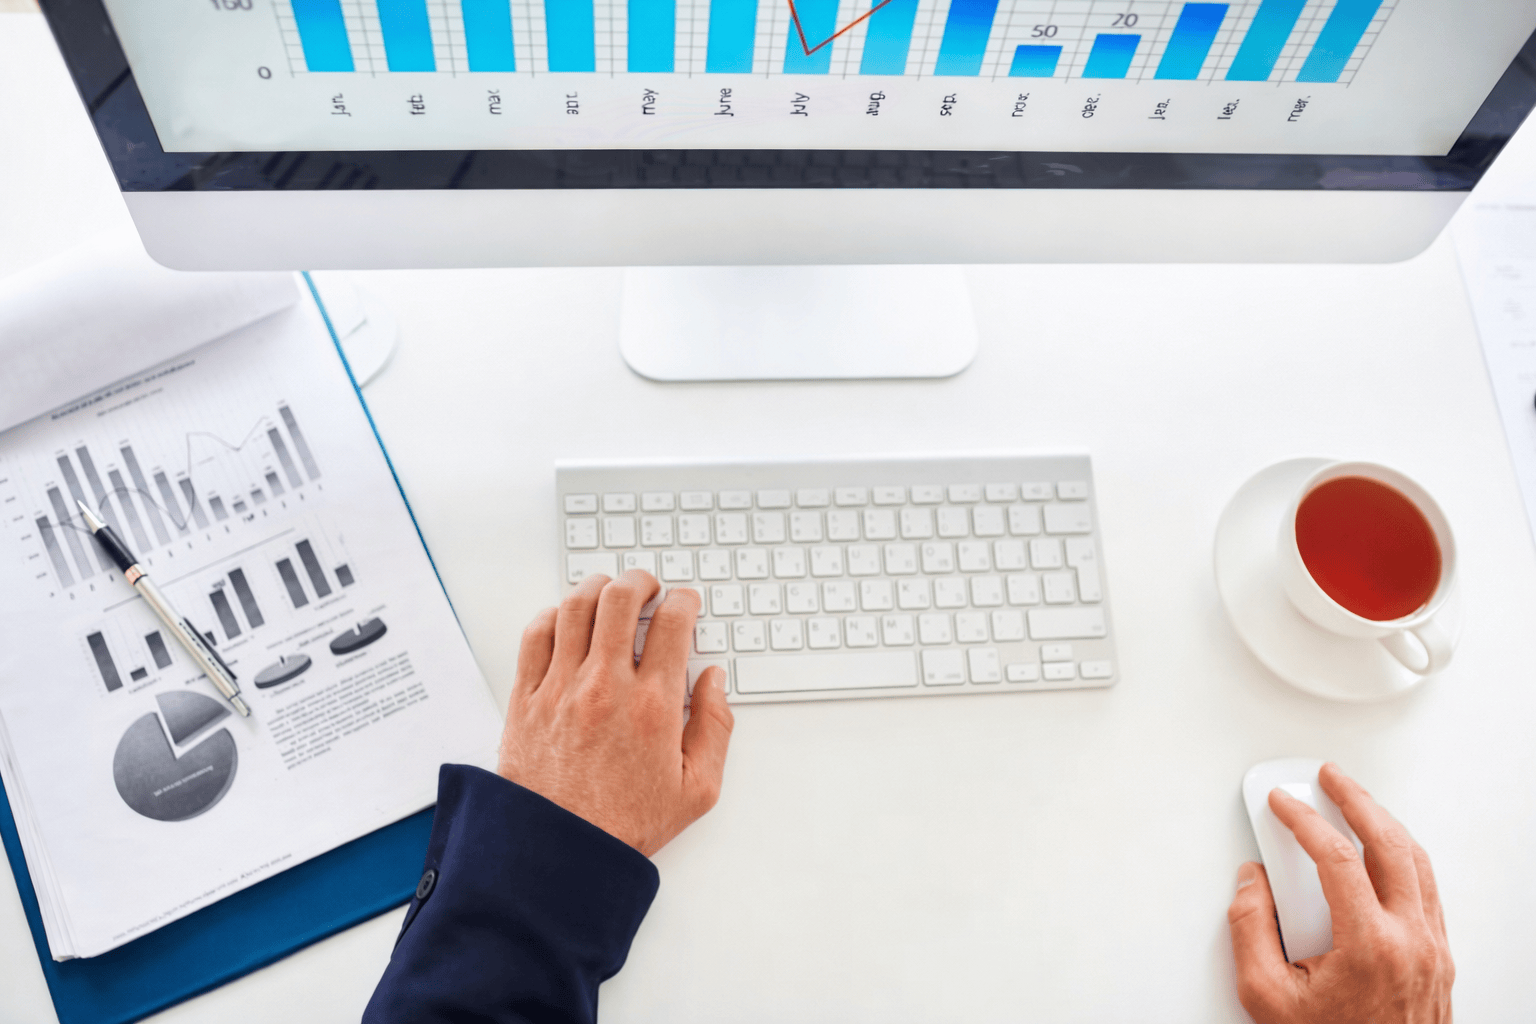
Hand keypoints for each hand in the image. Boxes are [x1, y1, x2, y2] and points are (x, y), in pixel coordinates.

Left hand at [496, 571, 733, 856]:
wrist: (557, 854)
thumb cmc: (623, 827)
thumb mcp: (697, 789)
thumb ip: (716, 728)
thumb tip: (714, 682)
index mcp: (654, 707)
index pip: (674, 623)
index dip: (685, 601)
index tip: (685, 603)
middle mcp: (606, 688)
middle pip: (622, 598)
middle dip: (641, 581)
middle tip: (648, 587)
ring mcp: (561, 689)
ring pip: (576, 607)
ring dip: (597, 588)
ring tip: (608, 594)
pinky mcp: (526, 699)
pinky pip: (535, 635)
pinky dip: (552, 616)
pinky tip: (565, 622)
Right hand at [1228, 763, 1452, 1023]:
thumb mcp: (1265, 996)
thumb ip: (1249, 929)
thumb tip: (1252, 884)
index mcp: (1370, 946)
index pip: (1338, 858)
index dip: (1305, 820)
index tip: (1282, 802)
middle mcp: (1411, 942)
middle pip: (1391, 845)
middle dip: (1356, 801)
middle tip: (1328, 778)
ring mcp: (1432, 950)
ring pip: (1418, 864)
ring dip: (1384, 824)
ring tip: (1356, 804)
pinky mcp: (1439, 960)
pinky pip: (1427, 891)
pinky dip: (1402, 858)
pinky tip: (1382, 851)